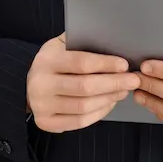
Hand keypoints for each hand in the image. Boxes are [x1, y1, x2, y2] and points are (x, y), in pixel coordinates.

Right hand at [25, 34, 141, 132]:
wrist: (30, 85)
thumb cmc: (52, 64)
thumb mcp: (59, 46)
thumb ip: (79, 41)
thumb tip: (110, 39)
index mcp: (46, 61)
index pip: (81, 63)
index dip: (105, 64)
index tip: (124, 65)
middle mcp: (40, 84)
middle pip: (85, 87)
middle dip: (114, 83)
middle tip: (132, 80)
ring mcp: (42, 106)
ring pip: (84, 106)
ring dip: (109, 98)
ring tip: (123, 91)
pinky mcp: (46, 122)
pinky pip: (80, 121)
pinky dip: (99, 113)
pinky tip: (109, 103)